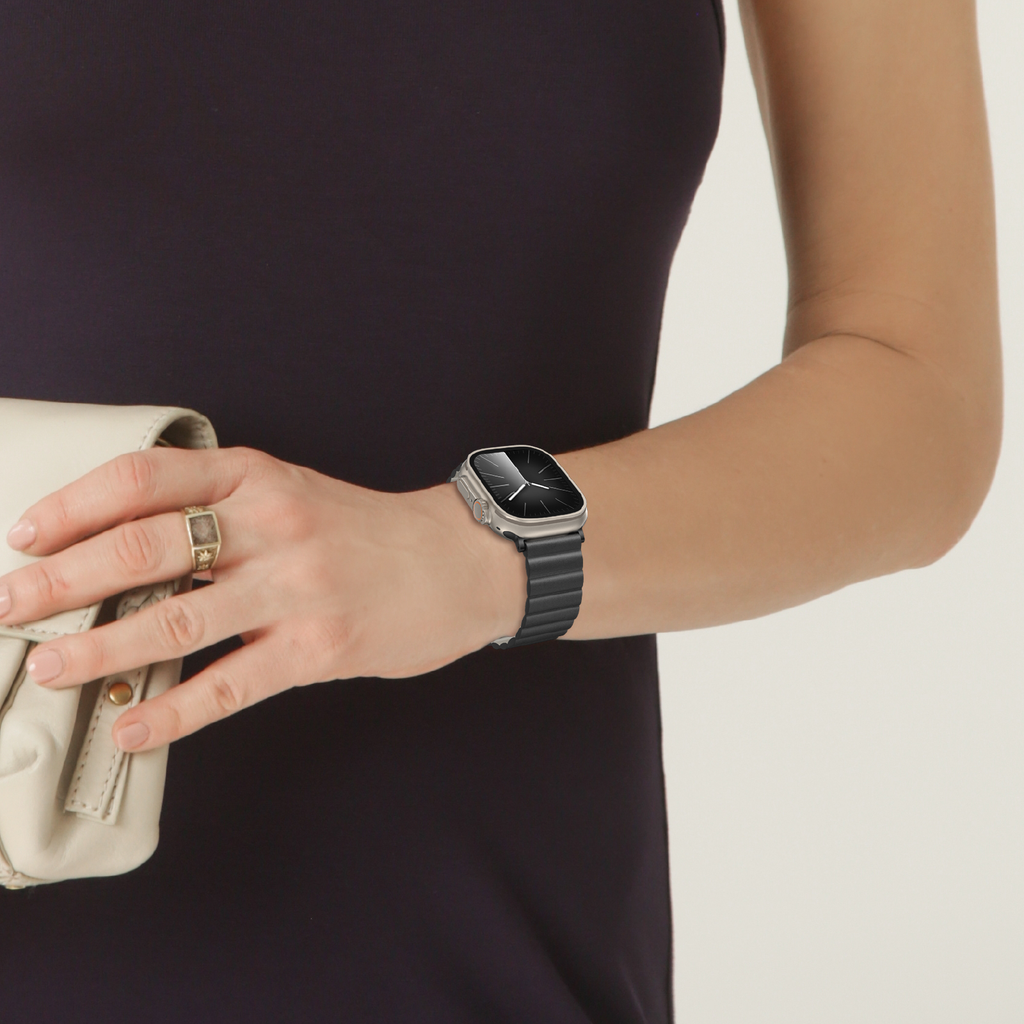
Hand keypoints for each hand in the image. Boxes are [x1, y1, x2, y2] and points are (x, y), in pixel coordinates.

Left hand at [0, 447, 525, 750]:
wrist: (459, 562)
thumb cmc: (369, 532)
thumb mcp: (295, 493)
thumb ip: (222, 512)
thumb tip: (128, 552)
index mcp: (259, 477)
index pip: (146, 478)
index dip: (74, 506)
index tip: (27, 535)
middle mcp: (273, 525)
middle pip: (145, 546)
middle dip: (63, 580)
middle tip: (12, 604)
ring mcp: (298, 587)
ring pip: (176, 618)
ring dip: (100, 648)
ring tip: (51, 668)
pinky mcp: (319, 647)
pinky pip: (229, 685)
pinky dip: (172, 712)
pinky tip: (133, 727)